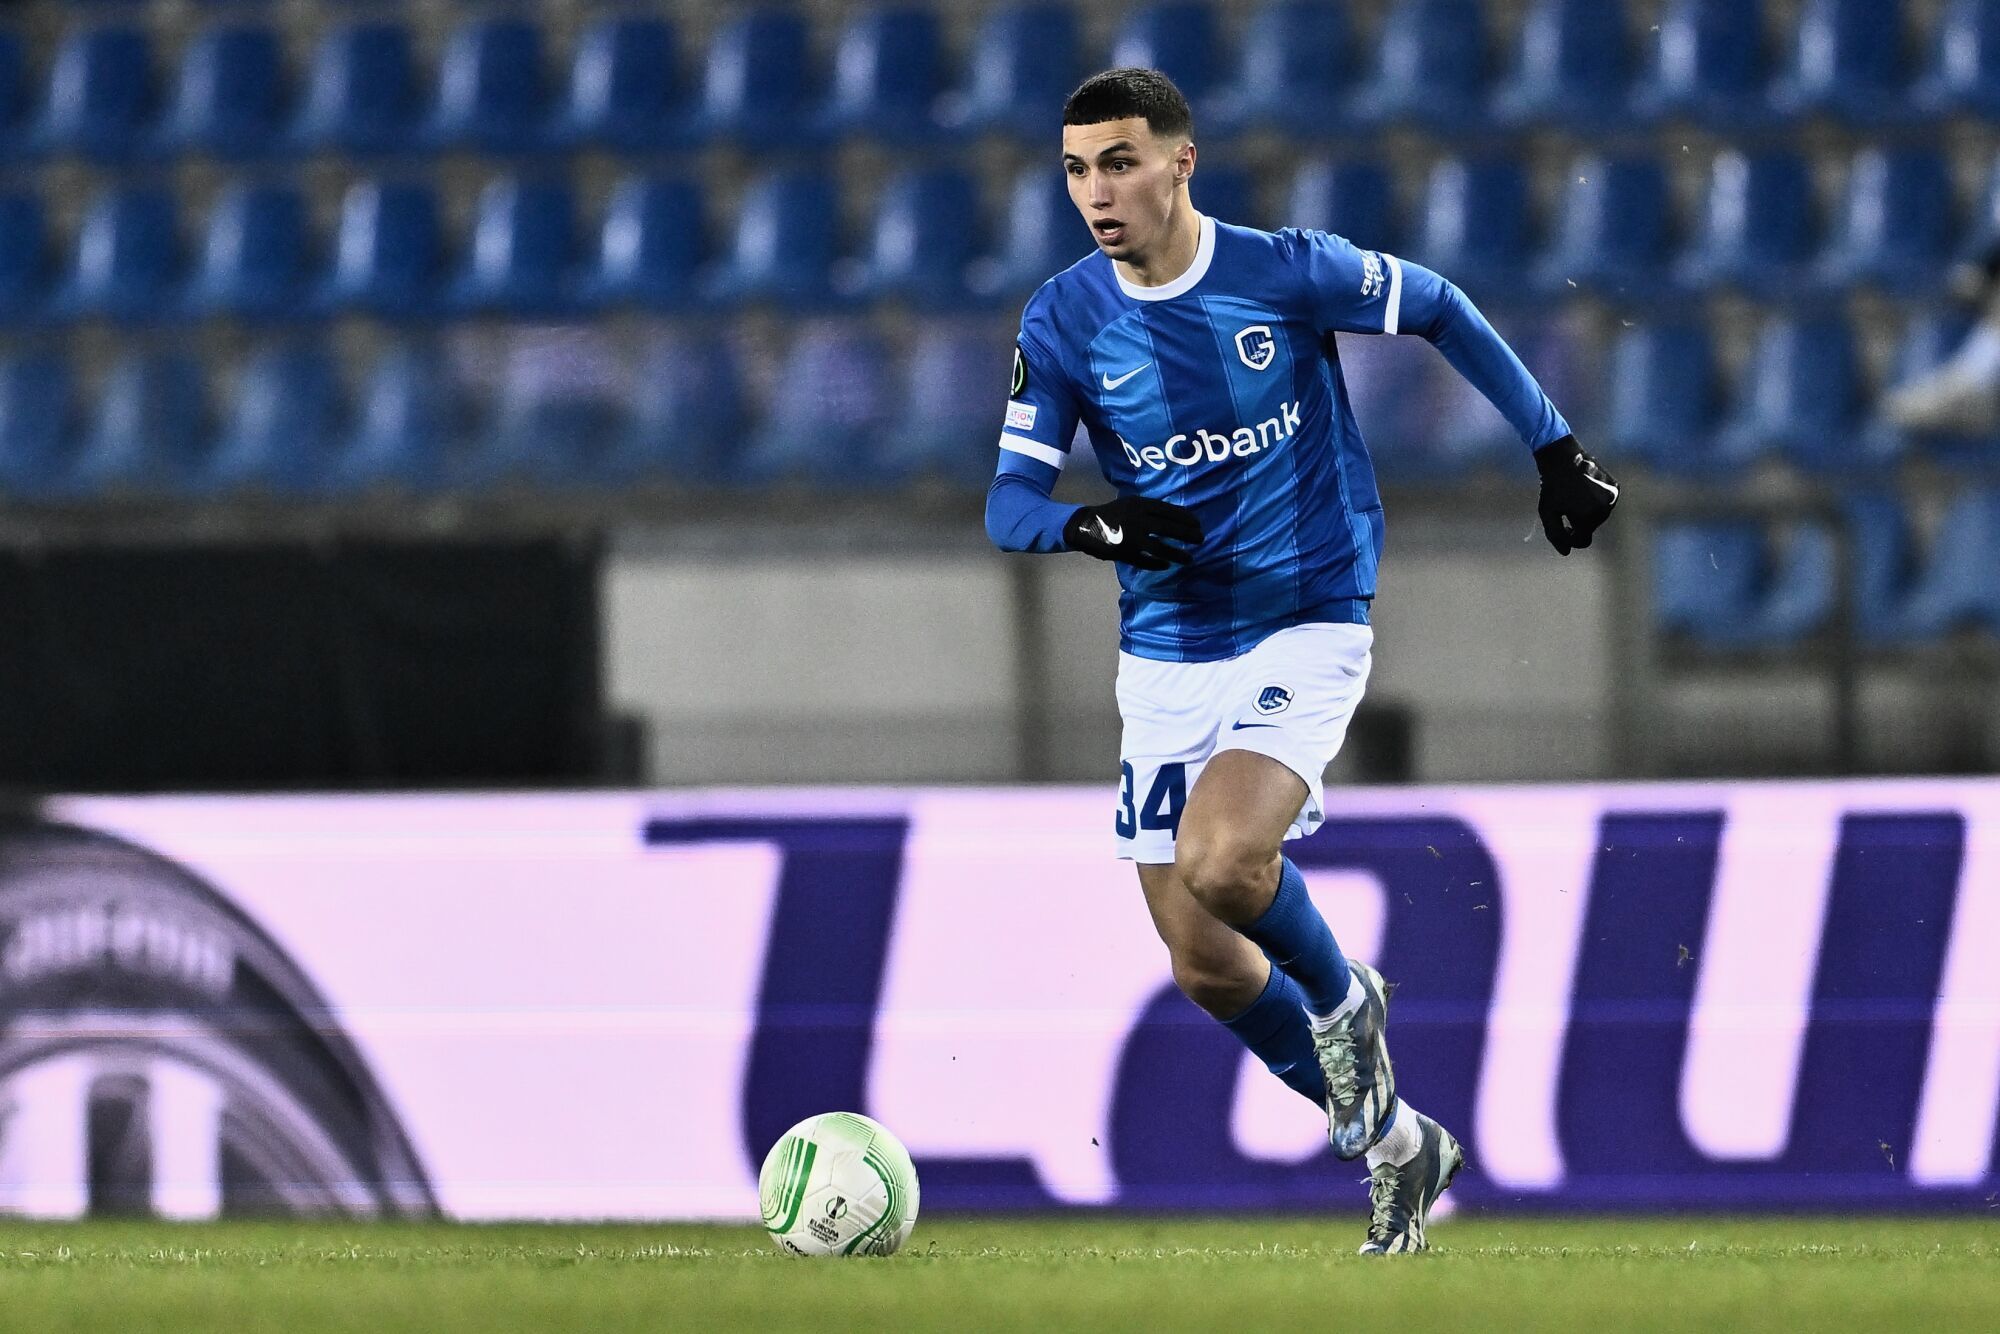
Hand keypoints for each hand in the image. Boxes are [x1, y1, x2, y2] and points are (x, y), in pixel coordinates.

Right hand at [1063, 497, 1203, 570]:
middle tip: (1200, 539)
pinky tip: (1167, 566)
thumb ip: (1149, 509)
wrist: (1085, 525)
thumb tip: (1175, 517)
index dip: (1185, 518)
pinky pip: (1146, 560)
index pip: (1169, 511)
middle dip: (1187, 534)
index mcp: (1139, 504)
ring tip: (1189, 559)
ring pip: (1161, 548)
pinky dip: (1157, 564)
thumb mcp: (1130, 504)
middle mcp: (1138, 519)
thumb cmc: (1112, 514)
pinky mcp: (1126, 553)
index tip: (1197, 523)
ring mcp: (1132, 537)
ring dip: (1177, 554)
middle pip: (1169, 528)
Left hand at [1534, 436, 1618, 554]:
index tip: (1563, 527)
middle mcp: (1604, 510)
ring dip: (1588, 511)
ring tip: (1575, 496)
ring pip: (1600, 515)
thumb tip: (1566, 552)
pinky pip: (1606, 502)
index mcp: (1587, 518)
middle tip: (1566, 507)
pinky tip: (1585, 488)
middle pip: (1591, 527)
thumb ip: (1556, 535)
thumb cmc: (1552, 487)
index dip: (1571, 537)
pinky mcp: (1616, 487)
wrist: (1562, 457)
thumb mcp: (1547, 513)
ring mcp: (1612, 498)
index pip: (1583, 540)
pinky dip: (1597, 500)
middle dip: (1579, 522)